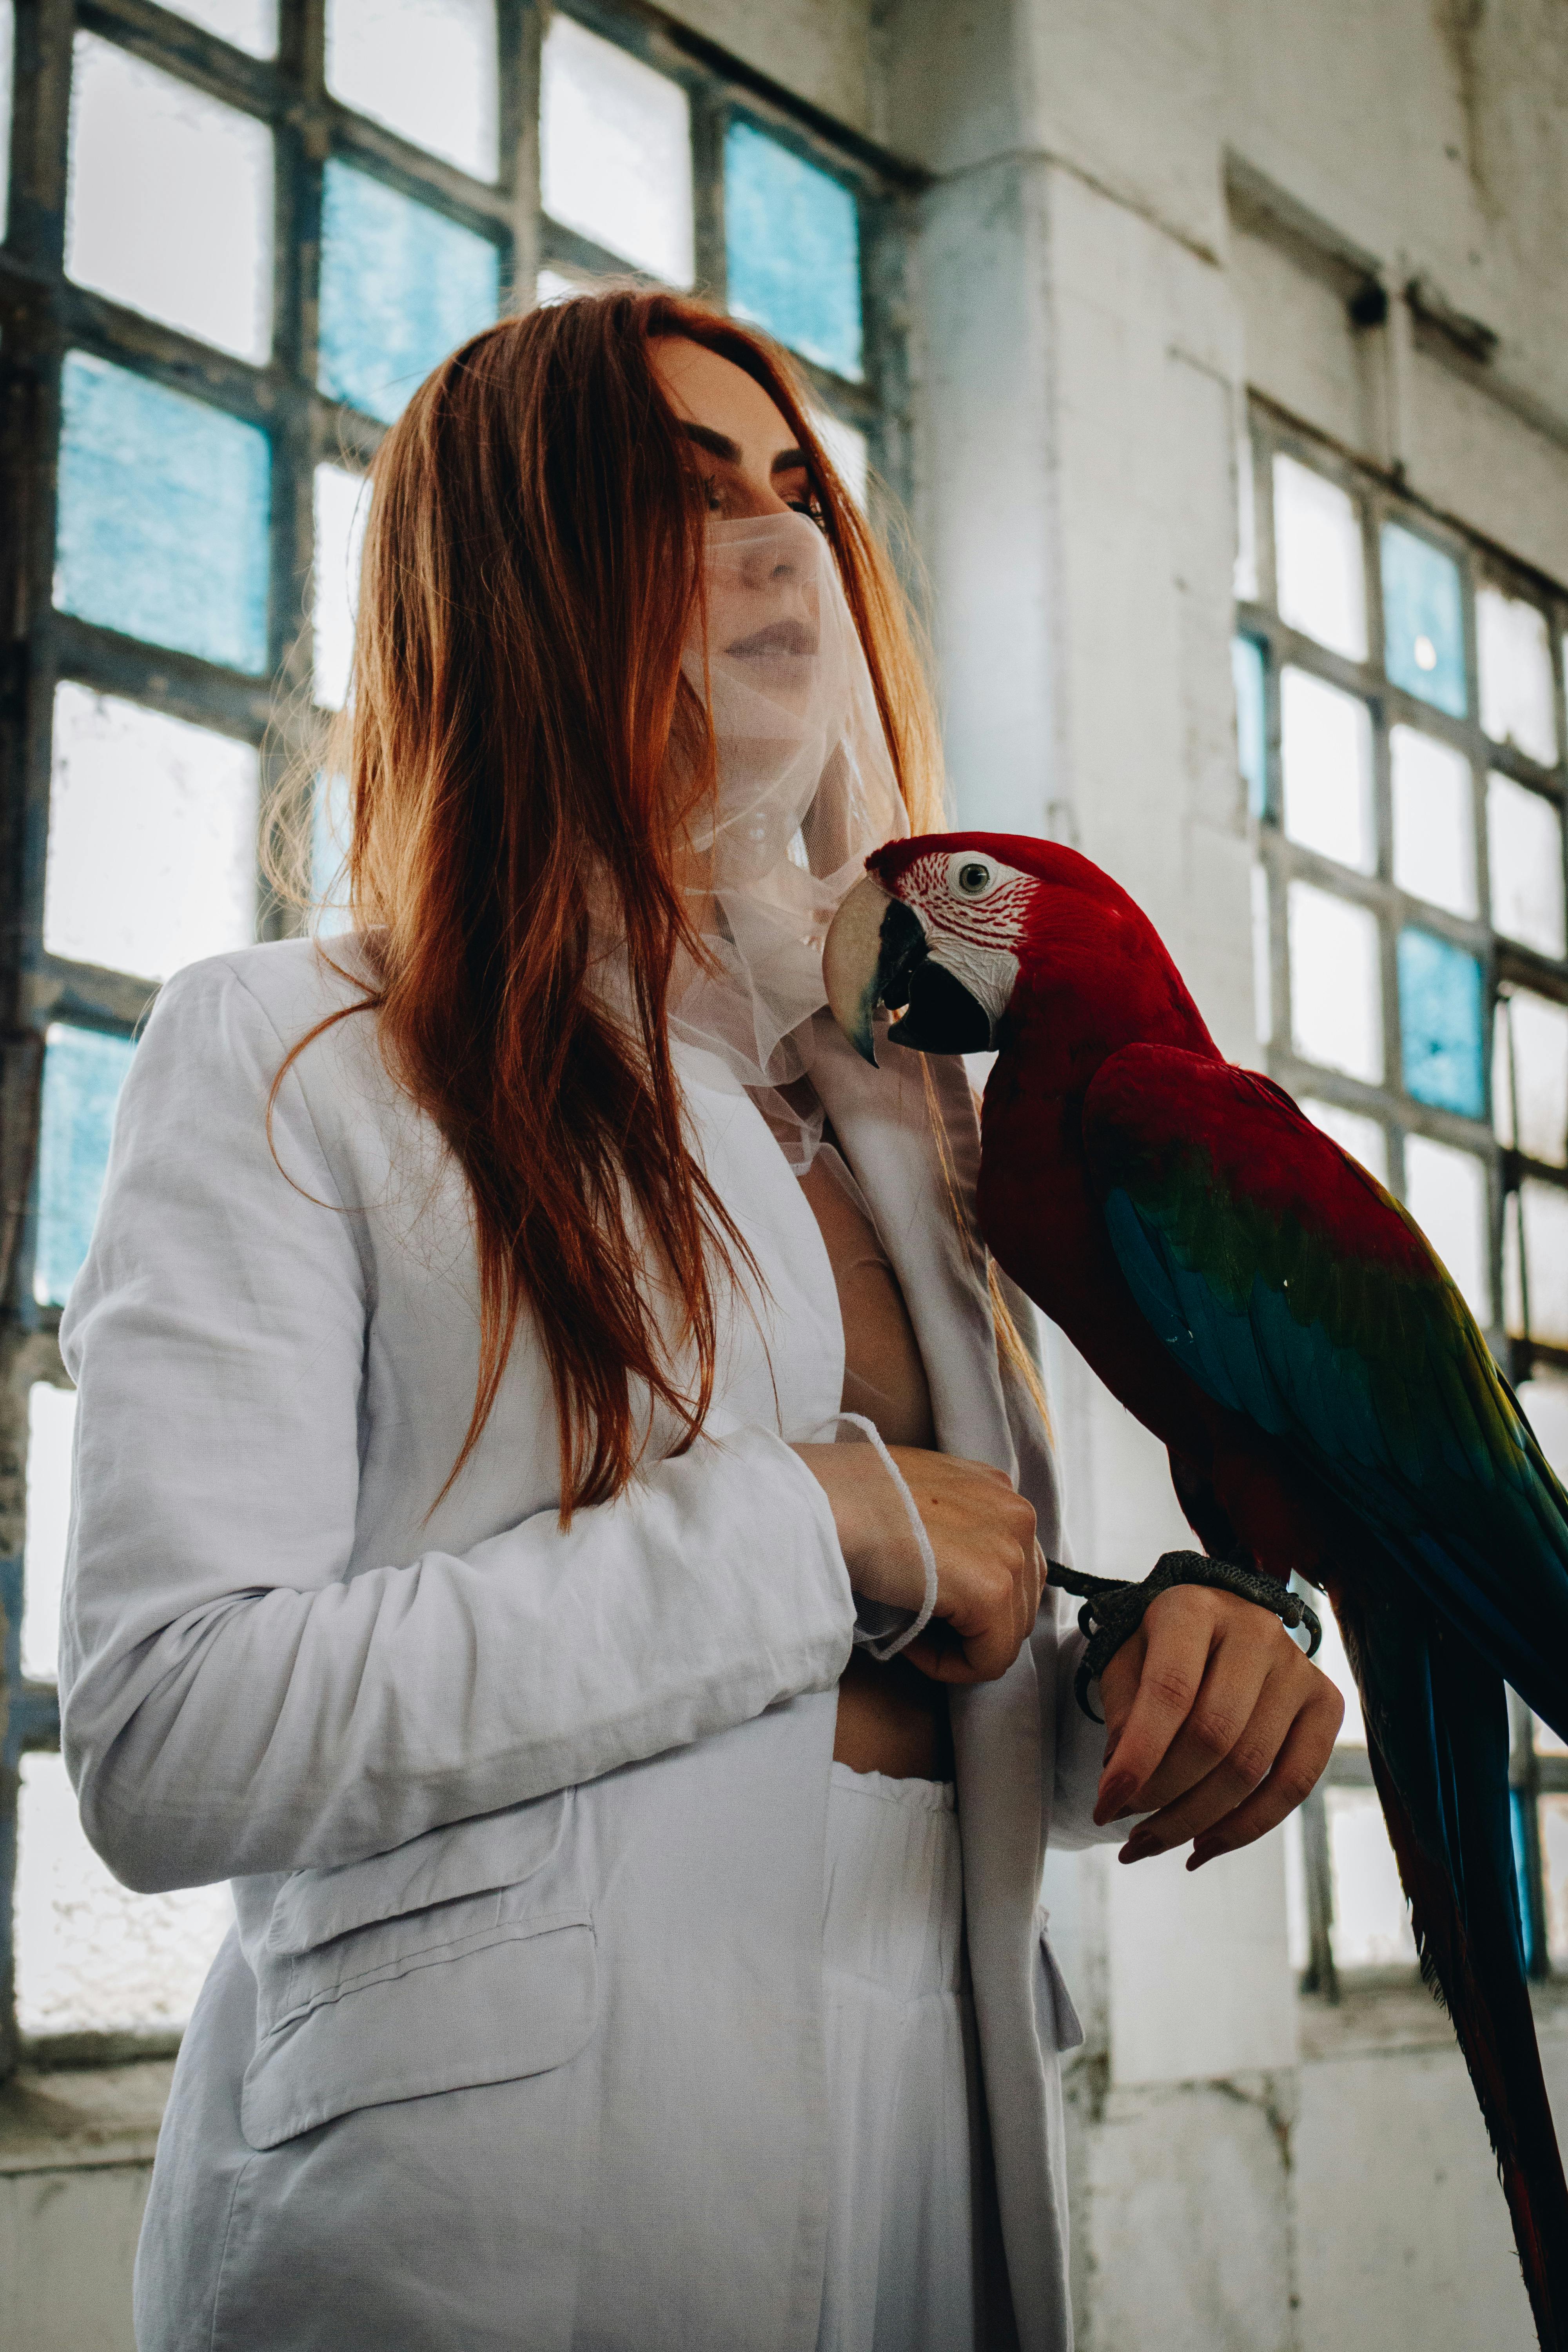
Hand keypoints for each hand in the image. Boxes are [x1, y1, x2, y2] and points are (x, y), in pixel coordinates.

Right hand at [792, 1444, 1041, 1683]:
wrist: (821, 1502)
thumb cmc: (847, 1499)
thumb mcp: (914, 1496)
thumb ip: (951, 1525)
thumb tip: (954, 1574)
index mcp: (997, 1490)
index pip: (1011, 1564)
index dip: (969, 1596)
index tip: (922, 1597)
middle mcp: (1017, 1514)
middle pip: (1019, 1601)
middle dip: (971, 1623)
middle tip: (915, 1620)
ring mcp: (1011, 1551)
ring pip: (1007, 1634)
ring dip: (959, 1643)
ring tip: (910, 1628)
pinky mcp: (993, 1590)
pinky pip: (989, 1660)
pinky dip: (950, 1665)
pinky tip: (910, 1643)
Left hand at [1092, 1584, 1343, 1867]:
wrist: (1220, 1619)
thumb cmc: (1163, 1646)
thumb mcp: (1126, 1660)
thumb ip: (1121, 1711)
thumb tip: (1122, 1781)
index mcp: (1195, 1609)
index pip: (1170, 1693)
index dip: (1138, 1757)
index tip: (1105, 1806)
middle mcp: (1255, 1631)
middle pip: (1214, 1737)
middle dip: (1164, 1797)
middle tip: (1124, 1832)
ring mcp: (1298, 1668)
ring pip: (1251, 1768)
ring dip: (1196, 1821)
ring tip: (1151, 1844)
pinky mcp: (1326, 1703)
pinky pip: (1295, 1783)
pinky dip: (1247, 1826)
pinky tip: (1204, 1846)